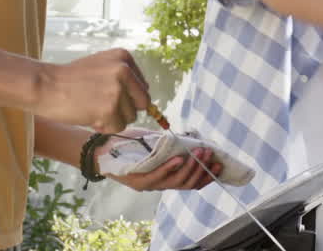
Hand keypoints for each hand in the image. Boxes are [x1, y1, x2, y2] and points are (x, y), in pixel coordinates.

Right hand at [31, 48, 149, 133]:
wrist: (44, 86)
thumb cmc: (70, 79)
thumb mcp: (101, 66)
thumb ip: (123, 78)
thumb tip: (147, 104)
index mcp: (124, 57)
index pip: (143, 87)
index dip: (128, 98)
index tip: (109, 98)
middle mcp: (124, 71)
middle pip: (142, 103)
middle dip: (125, 110)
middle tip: (103, 107)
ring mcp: (117, 90)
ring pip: (130, 117)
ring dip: (113, 119)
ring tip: (91, 109)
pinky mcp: (109, 109)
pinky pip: (117, 128)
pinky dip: (104, 127)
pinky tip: (88, 116)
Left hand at [100, 129, 220, 191]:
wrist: (101, 148)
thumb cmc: (129, 144)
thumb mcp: (156, 143)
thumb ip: (172, 144)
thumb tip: (192, 138)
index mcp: (165, 177)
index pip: (191, 182)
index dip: (207, 176)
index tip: (220, 164)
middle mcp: (159, 184)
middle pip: (187, 183)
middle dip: (202, 169)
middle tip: (212, 154)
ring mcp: (148, 184)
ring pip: (175, 181)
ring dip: (191, 167)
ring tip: (200, 153)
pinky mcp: (137, 181)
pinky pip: (158, 177)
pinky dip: (170, 168)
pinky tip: (179, 158)